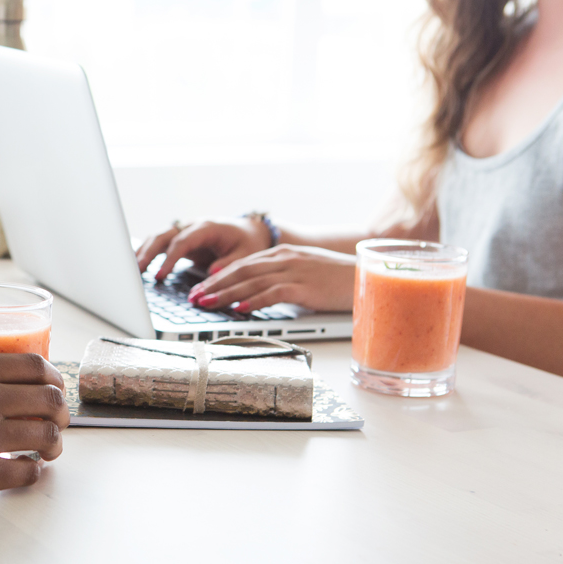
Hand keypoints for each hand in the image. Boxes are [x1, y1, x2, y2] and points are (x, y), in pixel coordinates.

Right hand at [0, 353, 68, 512]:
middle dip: (60, 413)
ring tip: (46, 452)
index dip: (53, 380)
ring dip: (53, 446)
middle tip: (56, 424)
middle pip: (50, 399)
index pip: (34, 365)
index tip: (53, 390)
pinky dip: (32, 473)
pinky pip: (28, 472)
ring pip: (47, 436)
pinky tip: (22, 472)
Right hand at [136, 218, 272, 281]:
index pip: (182, 241)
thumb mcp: (246, 255)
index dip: (169, 258)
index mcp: (207, 227)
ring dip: (143, 252)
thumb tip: (211, 273)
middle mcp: (191, 226)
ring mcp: (183, 231)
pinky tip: (136, 265)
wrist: (248, 232)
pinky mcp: (179, 239)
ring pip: (157, 237)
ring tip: (132, 271)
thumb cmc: (248, 243)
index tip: (160, 275)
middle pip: (163, 236)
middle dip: (148, 253)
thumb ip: (229, 264)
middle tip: (136, 272)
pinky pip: (159, 243)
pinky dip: (146, 252)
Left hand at [185, 245, 356, 312]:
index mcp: (282, 254)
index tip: (199, 289)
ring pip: (251, 282)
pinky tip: (238, 309)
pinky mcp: (305, 287)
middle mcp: (285, 259)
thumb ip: (280, 280)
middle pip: (240, 272)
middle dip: (214, 286)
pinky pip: (273, 293)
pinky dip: (253, 302)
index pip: (242, 265)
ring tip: (206, 304)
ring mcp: (295, 271)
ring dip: (225, 294)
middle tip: (193, 298)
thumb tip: (254, 295)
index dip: (217, 278)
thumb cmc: (337, 279)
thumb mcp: (303, 274)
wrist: (369, 276)